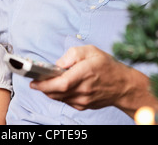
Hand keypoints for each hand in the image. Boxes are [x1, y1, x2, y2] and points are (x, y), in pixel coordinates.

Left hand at [30, 45, 157, 116]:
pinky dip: (59, 94)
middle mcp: (83, 89)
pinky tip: (60, 86)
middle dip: (42, 87)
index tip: (34, 81)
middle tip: (35, 81)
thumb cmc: (107, 66)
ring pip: (59, 97)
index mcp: (85, 73)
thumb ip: (72, 54)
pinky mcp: (83, 106)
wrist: (123, 86)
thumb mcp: (91, 51)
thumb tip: (58, 63)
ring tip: (46, 81)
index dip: (45, 84)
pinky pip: (65, 101)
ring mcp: (83, 100)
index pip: (61, 83)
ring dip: (50, 90)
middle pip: (56, 92)